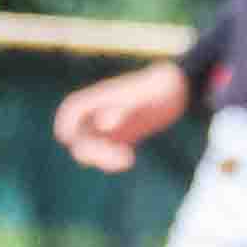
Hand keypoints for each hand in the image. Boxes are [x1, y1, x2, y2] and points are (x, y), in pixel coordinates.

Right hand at [52, 61, 192, 172]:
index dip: (65, 125)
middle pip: (80, 135)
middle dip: (90, 150)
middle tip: (117, 157)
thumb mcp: (147, 100)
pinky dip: (111, 159)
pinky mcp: (124, 134)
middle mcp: (103, 110)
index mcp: (102, 97)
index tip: (70, 140)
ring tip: (125, 160)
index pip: (72, 109)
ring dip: (100, 158)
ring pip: (92, 145)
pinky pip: (108, 149)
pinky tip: (129, 159)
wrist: (181, 86)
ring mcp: (113, 123)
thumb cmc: (163, 88)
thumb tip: (103, 124)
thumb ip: (125, 110)